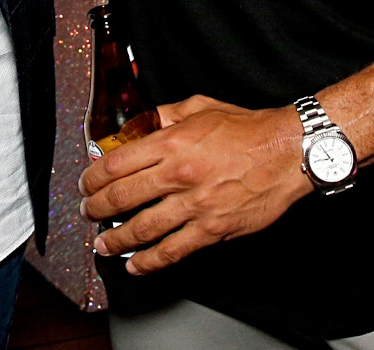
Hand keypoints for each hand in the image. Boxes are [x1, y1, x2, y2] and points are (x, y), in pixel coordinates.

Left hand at [79, 97, 309, 273]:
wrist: (287, 152)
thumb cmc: (247, 129)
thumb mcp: (199, 108)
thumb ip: (164, 115)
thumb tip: (138, 124)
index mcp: (171, 142)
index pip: (116, 163)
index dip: (92, 177)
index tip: (85, 184)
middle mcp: (178, 174)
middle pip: (122, 196)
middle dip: (96, 208)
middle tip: (87, 213)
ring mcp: (195, 204)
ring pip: (142, 228)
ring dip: (115, 239)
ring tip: (102, 244)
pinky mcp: (213, 229)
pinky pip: (174, 250)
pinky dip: (150, 261)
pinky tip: (136, 265)